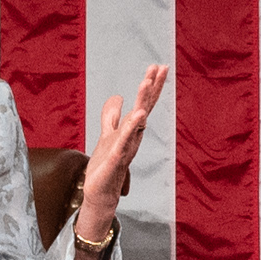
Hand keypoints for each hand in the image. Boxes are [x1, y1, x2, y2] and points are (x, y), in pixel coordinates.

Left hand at [80, 62, 166, 239]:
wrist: (100, 193)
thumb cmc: (106, 165)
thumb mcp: (107, 135)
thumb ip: (111, 117)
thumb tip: (117, 97)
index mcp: (130, 129)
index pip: (144, 104)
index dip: (151, 86)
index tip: (158, 66)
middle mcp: (132, 137)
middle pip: (145, 108)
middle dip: (152, 88)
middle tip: (159, 67)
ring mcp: (126, 148)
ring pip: (136, 123)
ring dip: (142, 102)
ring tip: (146, 83)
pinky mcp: (115, 161)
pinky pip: (123, 143)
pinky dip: (129, 130)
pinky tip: (136, 117)